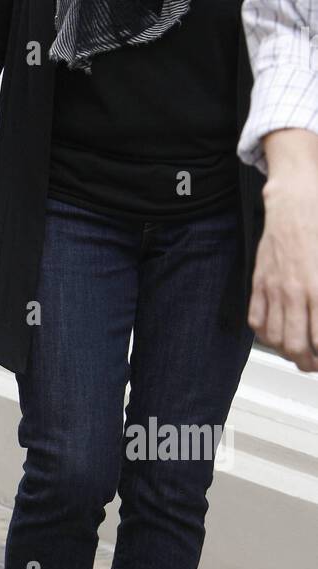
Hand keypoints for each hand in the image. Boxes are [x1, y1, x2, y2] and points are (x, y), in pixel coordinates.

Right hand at [249, 145, 317, 371]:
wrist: (296, 204)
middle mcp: (294, 292)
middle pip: (296, 347)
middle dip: (308, 363)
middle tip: (315, 363)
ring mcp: (273, 289)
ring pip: (274, 339)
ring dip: (287, 352)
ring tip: (298, 351)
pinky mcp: (259, 282)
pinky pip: (255, 321)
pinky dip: (265, 335)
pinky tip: (276, 333)